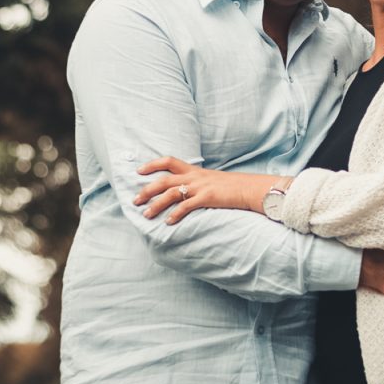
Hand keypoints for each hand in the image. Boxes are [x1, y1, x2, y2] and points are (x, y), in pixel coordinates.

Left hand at [135, 156, 277, 223]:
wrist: (249, 188)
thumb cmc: (232, 187)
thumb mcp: (211, 180)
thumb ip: (198, 182)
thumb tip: (186, 191)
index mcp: (194, 170)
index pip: (168, 161)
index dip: (152, 165)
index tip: (139, 171)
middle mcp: (194, 176)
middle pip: (164, 180)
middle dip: (147, 190)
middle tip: (134, 200)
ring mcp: (200, 186)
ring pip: (171, 193)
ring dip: (156, 204)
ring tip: (146, 214)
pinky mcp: (207, 197)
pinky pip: (187, 206)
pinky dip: (175, 214)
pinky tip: (168, 222)